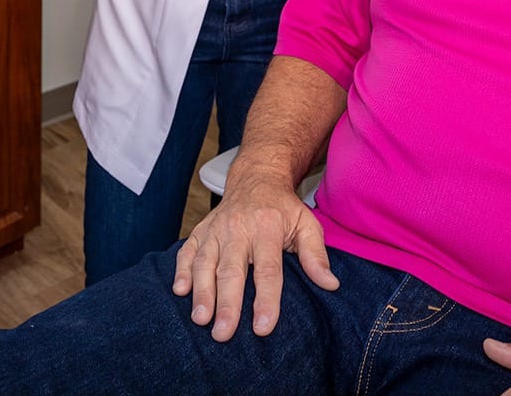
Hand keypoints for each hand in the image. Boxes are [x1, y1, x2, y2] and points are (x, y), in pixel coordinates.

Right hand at [172, 165, 337, 341]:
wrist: (256, 178)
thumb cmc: (283, 208)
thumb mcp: (307, 224)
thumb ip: (316, 255)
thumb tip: (330, 284)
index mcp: (268, 228)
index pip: (268, 269)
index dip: (266, 299)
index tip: (263, 327)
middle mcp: (238, 228)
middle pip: (231, 270)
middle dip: (227, 303)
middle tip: (223, 333)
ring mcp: (216, 229)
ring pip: (205, 262)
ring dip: (202, 292)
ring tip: (201, 319)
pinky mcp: (201, 230)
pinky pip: (187, 251)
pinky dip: (181, 270)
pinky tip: (180, 291)